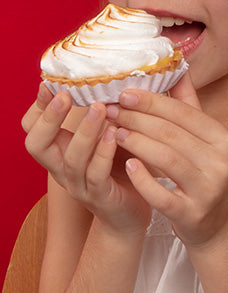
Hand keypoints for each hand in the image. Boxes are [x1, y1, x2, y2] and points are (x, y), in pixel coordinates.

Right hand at [22, 83, 151, 236]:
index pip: (33, 129)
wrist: (129, 214)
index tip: (49, 85)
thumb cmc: (119, 167)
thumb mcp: (106, 136)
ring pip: (71, 159)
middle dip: (49, 118)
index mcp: (59, 152)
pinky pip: (96, 175)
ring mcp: (79, 185)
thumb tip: (106, 78)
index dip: (38, 108)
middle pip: (37, 144)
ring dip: (84, 131)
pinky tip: (115, 134)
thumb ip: (101, 114)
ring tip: (99, 108)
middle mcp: (62, 168)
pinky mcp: (100, 196)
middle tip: (65, 95)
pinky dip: (104, 153)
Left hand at [107, 73, 227, 246]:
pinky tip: (126, 165)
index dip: (151, 101)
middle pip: (171, 133)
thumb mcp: (205, 140)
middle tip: (110, 110)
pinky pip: (162, 194)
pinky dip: (142, 178)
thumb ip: (189, 105)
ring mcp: (208, 189)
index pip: (183, 113)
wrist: (218, 224)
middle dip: (136, 119)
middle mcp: (221, 162)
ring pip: (166, 158)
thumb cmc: (205, 175)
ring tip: (114, 132)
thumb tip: (177, 67)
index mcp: (223, 138)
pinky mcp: (192, 213)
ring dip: (136, 142)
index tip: (124, 93)